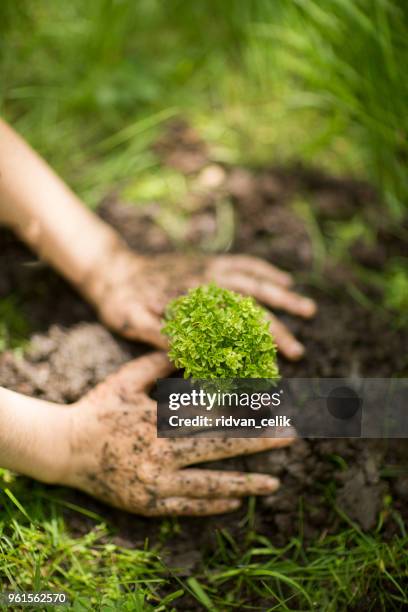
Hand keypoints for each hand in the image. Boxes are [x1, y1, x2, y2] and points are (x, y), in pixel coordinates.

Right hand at [62, 352, 293, 515]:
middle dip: (260, 441)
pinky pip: (187, 506)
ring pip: (210, 484)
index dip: (243, 409)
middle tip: (291, 436)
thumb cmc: (97, 409)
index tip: (271, 404)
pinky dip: (213, 504)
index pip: (211, 414)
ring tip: (275, 483)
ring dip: (246, 483)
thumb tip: (185, 347)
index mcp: (159, 420)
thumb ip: (157, 363)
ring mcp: (155, 482)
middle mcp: (161, 453)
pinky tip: (236, 501)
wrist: (64, 449)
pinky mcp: (148, 503)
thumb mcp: (125, 379)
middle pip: (220, 448)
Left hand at [86, 248, 315, 359]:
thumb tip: (193, 357)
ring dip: (282, 296)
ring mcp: (208, 269)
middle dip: (276, 329)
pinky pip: (242, 263)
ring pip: (253, 281)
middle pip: (248, 305)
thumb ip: (159, 336)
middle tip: (298, 352)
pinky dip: (265, 270)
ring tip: (309, 310)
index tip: (270, 367)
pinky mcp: (208, 263)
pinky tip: (285, 279)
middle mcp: (203, 282)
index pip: (228, 327)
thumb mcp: (131, 322)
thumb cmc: (120, 301)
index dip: (249, 348)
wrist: (112, 268)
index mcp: (188, 300)